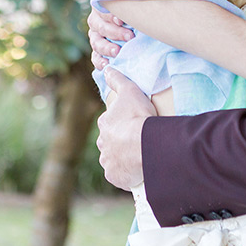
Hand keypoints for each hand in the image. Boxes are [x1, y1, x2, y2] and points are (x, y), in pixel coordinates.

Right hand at [88, 7, 133, 69]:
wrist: (126, 27)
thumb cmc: (131, 14)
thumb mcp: (129, 10)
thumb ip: (131, 11)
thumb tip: (144, 13)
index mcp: (101, 9)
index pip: (104, 11)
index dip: (111, 16)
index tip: (121, 20)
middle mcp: (96, 23)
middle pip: (102, 28)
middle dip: (116, 33)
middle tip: (129, 36)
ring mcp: (95, 38)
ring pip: (97, 43)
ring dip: (107, 48)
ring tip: (117, 52)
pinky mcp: (97, 51)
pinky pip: (95, 57)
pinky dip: (99, 61)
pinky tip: (106, 64)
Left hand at [96, 68, 156, 189]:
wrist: (144, 145)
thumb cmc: (138, 117)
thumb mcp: (130, 91)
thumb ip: (117, 79)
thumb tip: (106, 68)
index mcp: (105, 124)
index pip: (111, 124)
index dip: (123, 124)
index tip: (135, 124)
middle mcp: (102, 144)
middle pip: (111, 143)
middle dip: (120, 142)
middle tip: (137, 141)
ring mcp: (108, 162)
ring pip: (114, 159)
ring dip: (123, 158)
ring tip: (139, 156)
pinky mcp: (115, 177)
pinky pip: (120, 175)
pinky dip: (126, 173)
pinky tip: (137, 169)